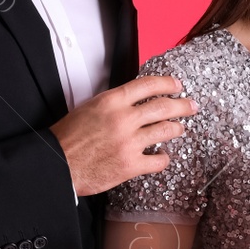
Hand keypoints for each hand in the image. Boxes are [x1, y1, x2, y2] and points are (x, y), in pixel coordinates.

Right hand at [51, 75, 198, 195]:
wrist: (58, 164)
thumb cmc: (69, 137)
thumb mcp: (90, 108)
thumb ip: (114, 103)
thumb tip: (135, 100)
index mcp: (112, 101)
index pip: (148, 85)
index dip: (167, 83)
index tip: (177, 84)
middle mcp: (124, 119)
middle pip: (163, 106)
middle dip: (182, 105)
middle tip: (191, 105)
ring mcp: (129, 143)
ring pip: (166, 130)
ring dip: (176, 128)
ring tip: (180, 128)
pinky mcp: (131, 165)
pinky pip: (158, 160)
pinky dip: (163, 157)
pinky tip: (162, 156)